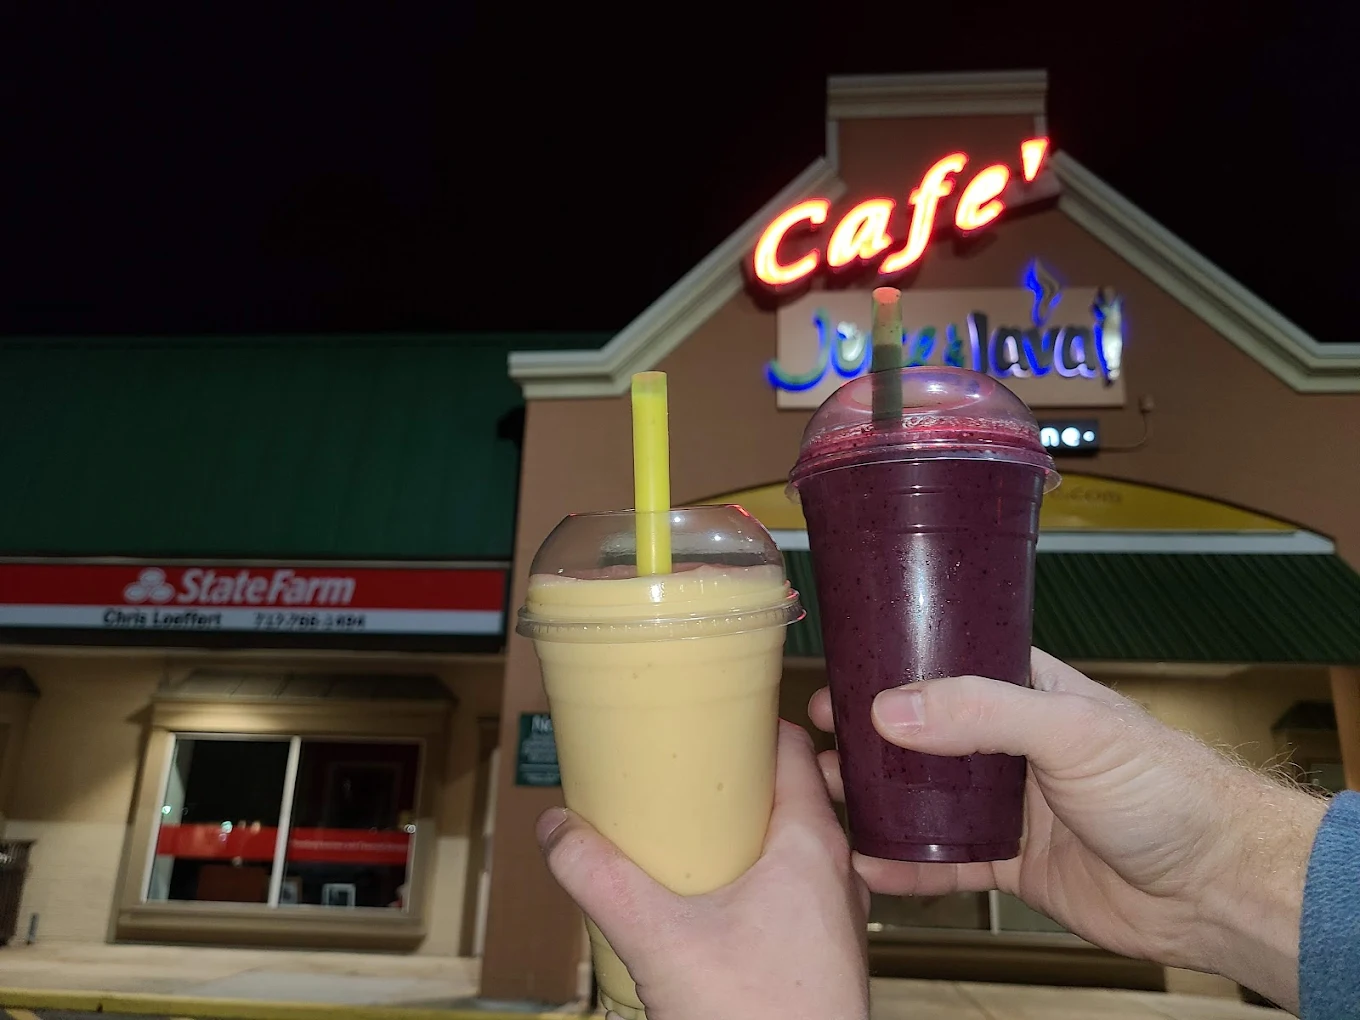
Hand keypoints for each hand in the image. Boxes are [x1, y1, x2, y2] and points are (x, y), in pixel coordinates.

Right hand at [537, 721, 869, 1019]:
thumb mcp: (658, 940)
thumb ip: (600, 879)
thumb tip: (557, 830)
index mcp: (811, 844)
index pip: (792, 749)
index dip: (750, 723)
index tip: (707, 717)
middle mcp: (836, 872)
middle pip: (789, 794)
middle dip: (735, 781)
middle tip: (684, 773)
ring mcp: (835, 916)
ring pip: (792, 846)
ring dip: (746, 832)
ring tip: (691, 833)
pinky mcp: (823, 954)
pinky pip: (794, 891)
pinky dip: (756, 876)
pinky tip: (712, 900)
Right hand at [809, 649, 1327, 1012]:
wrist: (1214, 884)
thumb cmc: (1168, 787)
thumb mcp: (1070, 730)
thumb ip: (981, 713)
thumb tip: (892, 707)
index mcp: (1026, 690)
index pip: (944, 665)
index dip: (890, 670)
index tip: (838, 678)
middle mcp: (1010, 743)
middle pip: (922, 734)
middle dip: (867, 738)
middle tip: (817, 741)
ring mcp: (1007, 804)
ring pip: (924, 798)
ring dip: (876, 799)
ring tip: (825, 798)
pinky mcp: (1010, 862)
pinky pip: (943, 862)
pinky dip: (905, 866)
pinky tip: (869, 865)